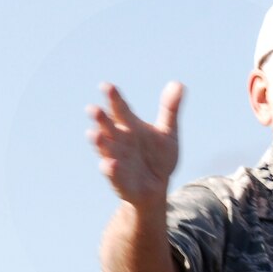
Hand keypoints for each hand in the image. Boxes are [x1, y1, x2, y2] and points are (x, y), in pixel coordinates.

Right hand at [89, 81, 182, 215]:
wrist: (157, 187)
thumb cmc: (158, 157)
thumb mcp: (167, 133)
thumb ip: (170, 109)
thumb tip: (179, 83)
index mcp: (129, 126)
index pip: (120, 109)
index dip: (114, 98)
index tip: (107, 86)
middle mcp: (119, 141)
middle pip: (108, 127)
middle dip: (101, 119)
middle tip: (93, 109)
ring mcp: (117, 160)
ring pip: (105, 149)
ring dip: (99, 142)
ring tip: (94, 134)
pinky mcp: (119, 180)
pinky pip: (114, 175)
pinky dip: (111, 170)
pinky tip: (110, 164)